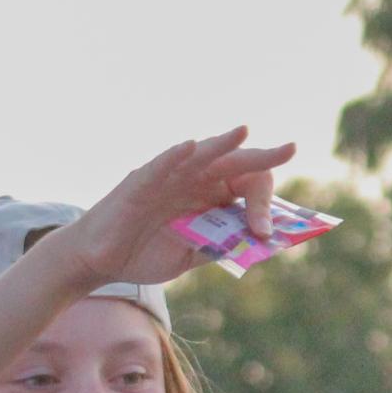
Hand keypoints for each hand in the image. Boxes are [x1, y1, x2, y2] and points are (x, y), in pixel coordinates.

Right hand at [60, 131, 296, 288]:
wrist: (101, 261)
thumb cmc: (144, 253)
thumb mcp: (190, 256)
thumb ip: (219, 246)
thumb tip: (256, 242)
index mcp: (209, 196)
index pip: (246, 188)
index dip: (262, 207)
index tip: (267, 232)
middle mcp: (193, 180)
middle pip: (232, 163)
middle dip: (262, 156)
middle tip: (290, 149)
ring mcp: (167, 178)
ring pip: (200, 155)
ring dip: (223, 142)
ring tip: (245, 131)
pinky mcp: (139, 183)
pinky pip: (159, 165)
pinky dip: (174, 156)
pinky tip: (189, 146)